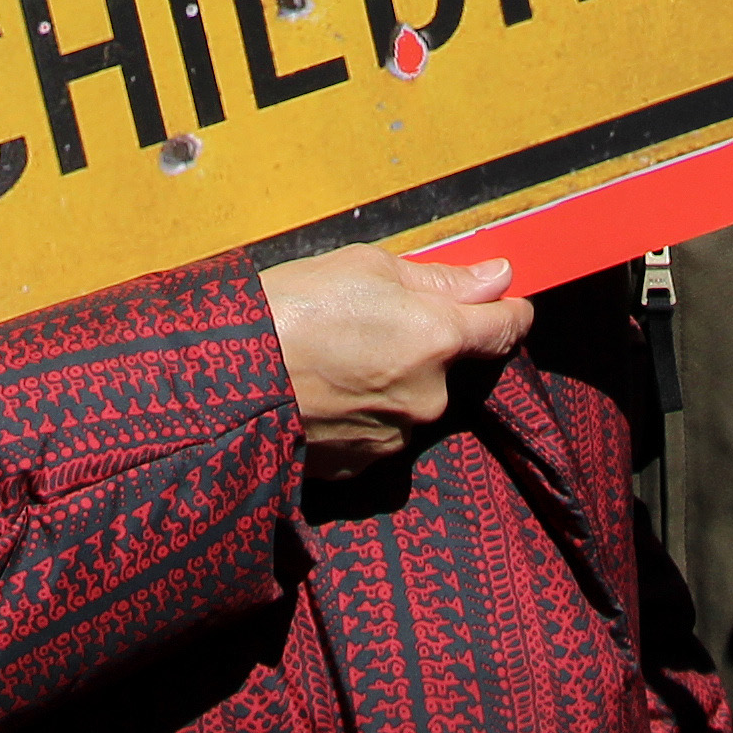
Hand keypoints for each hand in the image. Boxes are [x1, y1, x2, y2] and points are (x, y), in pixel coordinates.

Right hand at [256, 245, 531, 479]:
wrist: (224, 375)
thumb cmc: (288, 306)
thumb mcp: (362, 265)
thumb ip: (437, 277)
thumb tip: (497, 278)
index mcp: (438, 337)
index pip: (507, 326)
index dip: (505, 309)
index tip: (495, 300)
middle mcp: (431, 395)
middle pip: (450, 365)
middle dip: (422, 345)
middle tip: (366, 323)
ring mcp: (398, 436)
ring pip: (412, 400)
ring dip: (388, 381)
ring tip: (330, 360)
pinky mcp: (364, 466)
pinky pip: (377, 432)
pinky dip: (358, 413)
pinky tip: (319, 393)